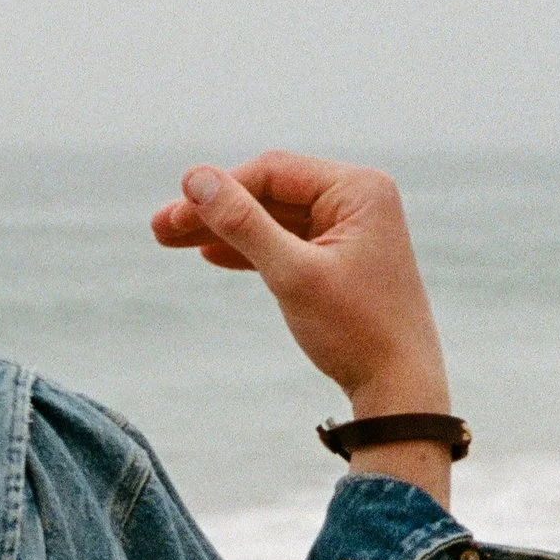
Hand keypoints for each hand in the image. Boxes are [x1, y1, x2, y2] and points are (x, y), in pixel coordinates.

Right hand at [152, 154, 453, 491]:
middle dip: (214, 212)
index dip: (220, 190)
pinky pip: (288, 242)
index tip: (173, 214)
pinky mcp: (343, 257)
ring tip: (169, 241)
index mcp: (358, 189)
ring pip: (274, 219)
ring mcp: (352, 228)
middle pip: (269, 193)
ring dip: (226, 231)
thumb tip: (195, 178)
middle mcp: (358, 199)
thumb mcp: (292, 274)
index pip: (273, 172)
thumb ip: (243, 223)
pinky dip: (252, 250)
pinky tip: (212, 255)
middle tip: (158, 230)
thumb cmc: (356, 330)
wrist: (400, 387)